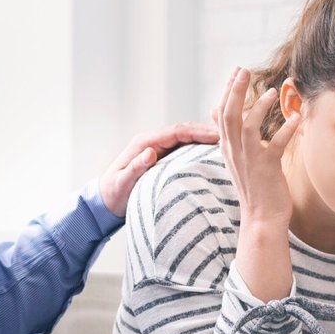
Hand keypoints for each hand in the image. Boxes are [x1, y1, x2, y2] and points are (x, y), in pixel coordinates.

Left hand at [99, 123, 219, 216]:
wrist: (105, 201)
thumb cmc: (113, 194)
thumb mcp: (122, 183)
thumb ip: (135, 168)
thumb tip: (150, 153)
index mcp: (144, 143)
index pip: (175, 132)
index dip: (196, 132)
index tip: (216, 136)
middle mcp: (152, 142)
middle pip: (184, 131)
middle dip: (205, 131)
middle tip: (229, 136)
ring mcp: (159, 149)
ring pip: (185, 139)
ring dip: (204, 138)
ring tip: (226, 142)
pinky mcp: (163, 158)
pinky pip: (184, 149)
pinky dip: (199, 148)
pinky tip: (212, 153)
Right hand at [221, 67, 299, 225]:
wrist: (261, 219)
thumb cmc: (255, 188)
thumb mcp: (237, 159)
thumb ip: (229, 135)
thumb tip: (215, 112)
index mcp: (228, 148)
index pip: (222, 114)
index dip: (228, 91)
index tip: (235, 71)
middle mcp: (235, 152)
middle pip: (229, 115)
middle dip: (235, 90)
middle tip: (244, 70)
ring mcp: (249, 160)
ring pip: (246, 126)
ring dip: (259, 107)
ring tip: (272, 92)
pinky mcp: (267, 169)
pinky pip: (275, 144)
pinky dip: (286, 129)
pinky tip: (297, 118)